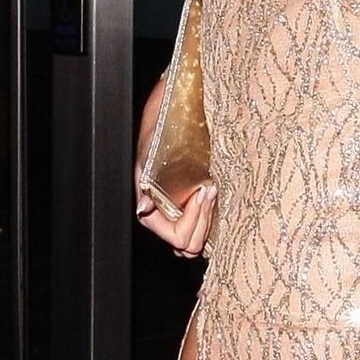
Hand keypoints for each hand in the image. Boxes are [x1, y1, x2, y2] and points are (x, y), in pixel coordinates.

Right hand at [134, 72, 215, 257]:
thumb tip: (143, 209)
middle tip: (209, 186)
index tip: (200, 189)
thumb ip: (145, 184)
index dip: (192, 219)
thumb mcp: (149, 154)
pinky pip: (206, 226)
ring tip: (212, 187)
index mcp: (152, 212)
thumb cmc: (159, 132)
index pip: (178, 237)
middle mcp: (168, 217)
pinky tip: (216, 188)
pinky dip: (212, 215)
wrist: (172, 114)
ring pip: (198, 241)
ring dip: (209, 218)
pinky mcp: (198, 204)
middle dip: (203, 219)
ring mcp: (184, 212)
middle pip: (190, 245)